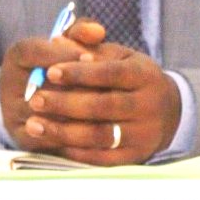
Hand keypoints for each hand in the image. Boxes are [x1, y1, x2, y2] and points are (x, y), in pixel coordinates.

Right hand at [0, 18, 103, 148]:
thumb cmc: (57, 66)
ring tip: (108, 114)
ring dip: (76, 117)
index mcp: (16, 57)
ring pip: (45, 117)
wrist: (33, 101)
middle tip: (106, 90)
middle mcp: (9, 85)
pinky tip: (99, 134)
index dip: (63, 54)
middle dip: (75, 88)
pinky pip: (49, 141)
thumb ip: (81, 34)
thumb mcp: (66, 45)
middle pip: (39, 86)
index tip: (91, 57)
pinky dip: (74, 138)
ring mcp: (13, 114)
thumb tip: (98, 31)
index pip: (33, 50)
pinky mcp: (22, 138)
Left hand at [15, 33, 182, 164]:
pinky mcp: (136, 157)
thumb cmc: (126, 76)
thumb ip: (85, 43)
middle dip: (66, 103)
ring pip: (101, 135)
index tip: (50, 71)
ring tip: (33, 125)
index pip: (110, 73)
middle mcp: (149, 105)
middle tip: (35, 100)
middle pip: (104, 106)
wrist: (166, 111)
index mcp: (144, 74)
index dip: (79, 73)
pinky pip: (102, 159)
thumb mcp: (113, 53)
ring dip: (64, 131)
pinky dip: (74, 151)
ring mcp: (145, 134)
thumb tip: (58, 40)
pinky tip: (50, 142)